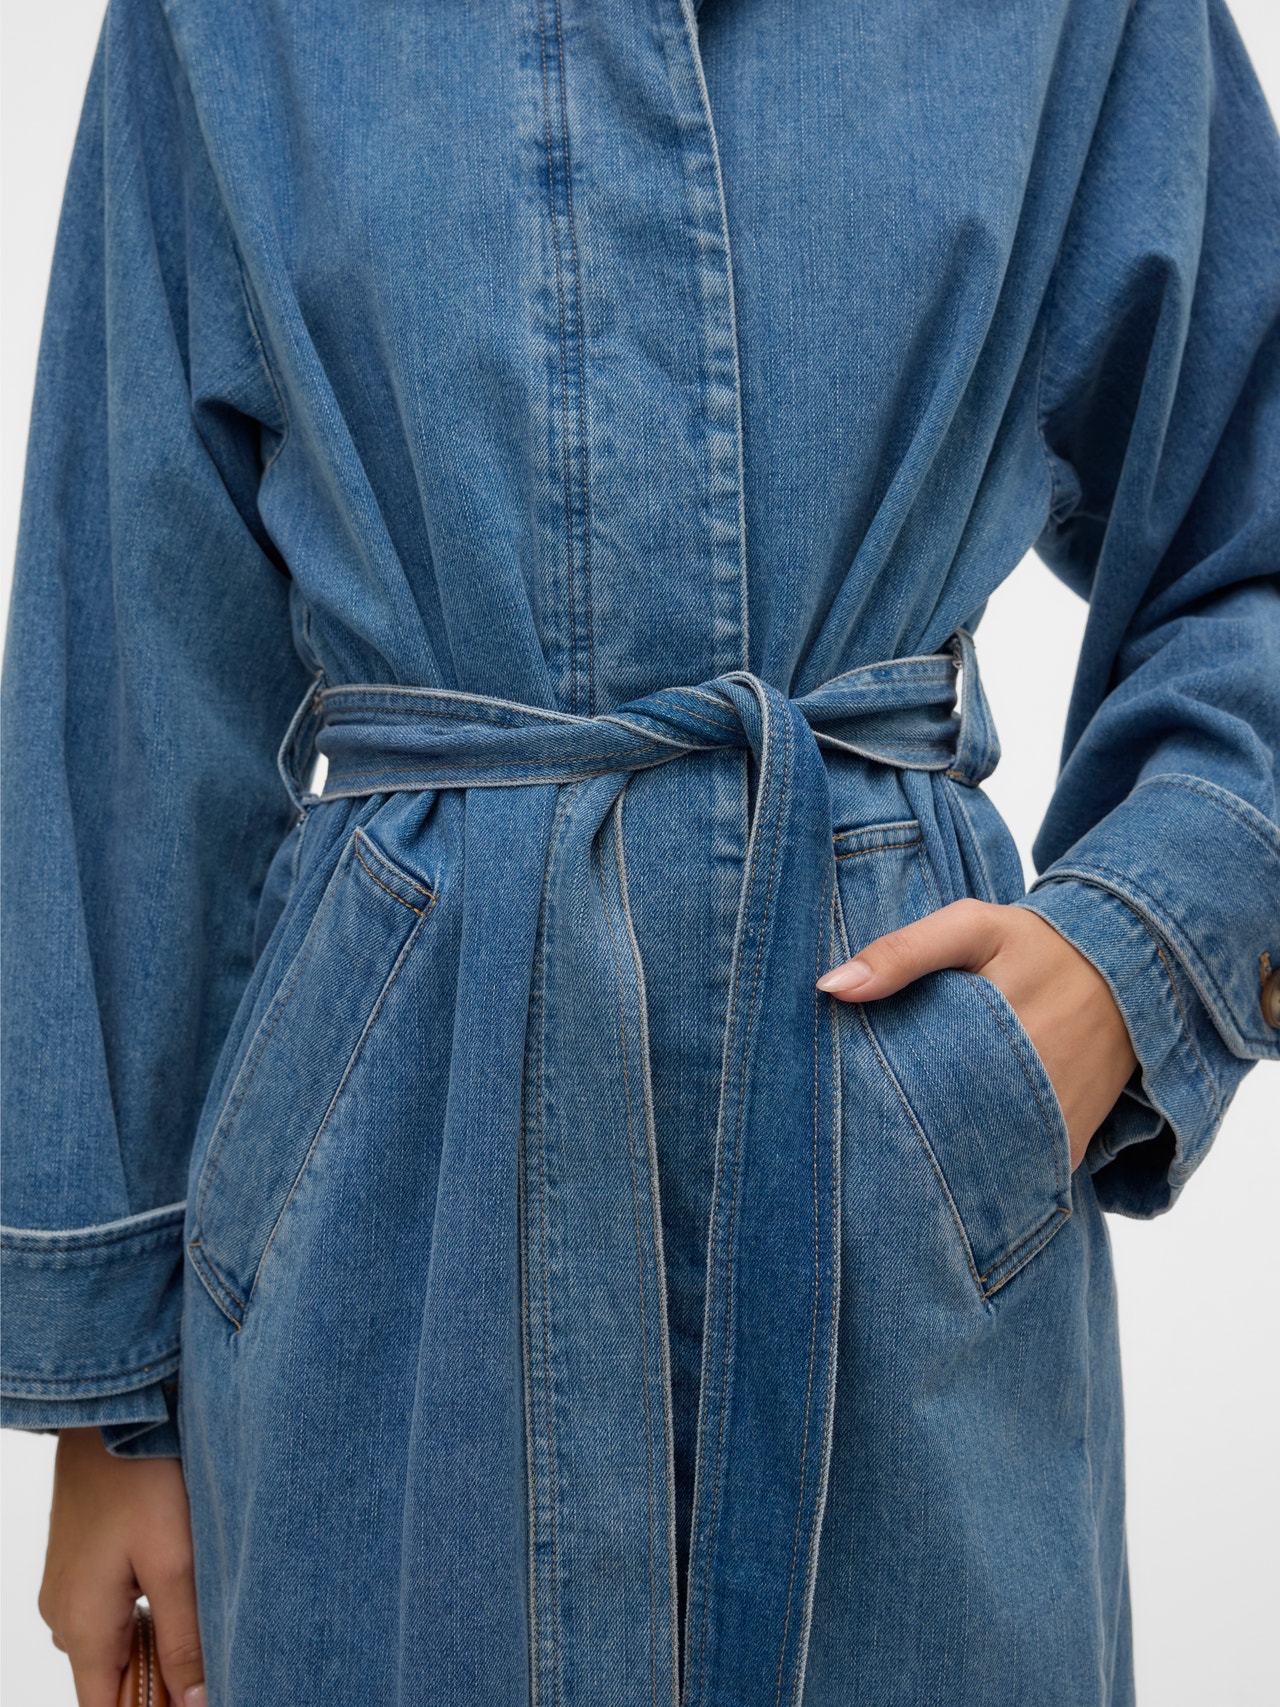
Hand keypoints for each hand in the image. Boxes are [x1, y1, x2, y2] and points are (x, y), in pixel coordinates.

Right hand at [40, 1427, 205, 1706]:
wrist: (109, 1414)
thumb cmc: (142, 1480)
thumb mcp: (176, 1563)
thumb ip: (185, 1640)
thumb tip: (197, 1703)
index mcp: (83, 1628)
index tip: (196, 1702)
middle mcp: (63, 1617)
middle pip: (109, 1682)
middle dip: (158, 1684)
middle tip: (212, 1666)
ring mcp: (67, 1589)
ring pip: (112, 1646)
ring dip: (154, 1649)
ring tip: (202, 1631)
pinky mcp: (78, 1564)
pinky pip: (108, 1613)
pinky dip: (142, 1618)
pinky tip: (179, 1595)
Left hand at [816, 899, 1137, 1170]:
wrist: (1131, 969)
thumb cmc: (1039, 944)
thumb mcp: (972, 927)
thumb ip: (903, 951)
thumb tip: (832, 986)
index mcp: (998, 1028)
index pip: (916, 1086)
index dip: (876, 1099)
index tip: (843, 1104)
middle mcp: (1031, 1086)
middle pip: (943, 1132)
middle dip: (903, 1135)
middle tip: (865, 1134)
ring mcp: (1054, 1122)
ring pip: (979, 1161)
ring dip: (944, 1156)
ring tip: (904, 1151)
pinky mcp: (1072, 1143)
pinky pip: (1018, 1170)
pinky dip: (987, 1167)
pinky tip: (957, 1155)